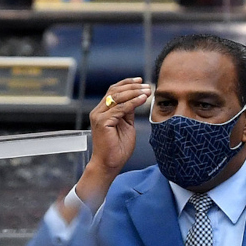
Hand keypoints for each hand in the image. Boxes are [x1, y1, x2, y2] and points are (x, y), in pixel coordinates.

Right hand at [71, 78, 151, 215]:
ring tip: (147, 91)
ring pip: (118, 97)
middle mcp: (98, 111)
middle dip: (133, 87)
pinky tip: (143, 100)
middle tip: (147, 86)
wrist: (109, 164)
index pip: (113, 91)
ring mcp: (99, 116)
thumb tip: (137, 99)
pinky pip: (120, 108)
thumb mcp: (126, 125)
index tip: (140, 81)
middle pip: (115, 91)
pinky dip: (133, 103)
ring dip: (135, 93)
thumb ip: (128, 112)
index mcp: (102, 111)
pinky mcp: (102, 122)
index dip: (126, 83)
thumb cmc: (118, 148)